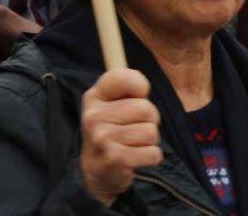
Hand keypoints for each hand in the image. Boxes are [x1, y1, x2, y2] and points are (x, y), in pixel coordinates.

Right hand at [80, 69, 162, 205]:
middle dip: (149, 119)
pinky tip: (136, 157)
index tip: (138, 95)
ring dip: (150, 140)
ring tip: (134, 143)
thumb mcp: (112, 103)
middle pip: (146, 108)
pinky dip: (151, 156)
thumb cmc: (113, 128)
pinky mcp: (115, 159)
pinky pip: (153, 153)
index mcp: (94, 96)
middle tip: (134, 128)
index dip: (140, 85)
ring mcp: (102, 138)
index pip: (122, 77)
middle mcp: (93, 116)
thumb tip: (142, 85)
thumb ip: (127, 86)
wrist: (97, 170)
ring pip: (151, 132)